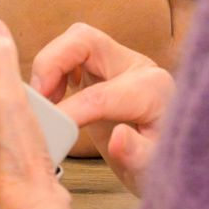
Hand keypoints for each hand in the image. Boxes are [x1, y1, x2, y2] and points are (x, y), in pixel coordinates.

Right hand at [31, 24, 174, 196]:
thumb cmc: (161, 165)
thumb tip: (118, 137)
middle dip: (52, 62)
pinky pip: (73, 52)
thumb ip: (138, 154)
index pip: (101, 94)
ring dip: (50, 63)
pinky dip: (54, 68)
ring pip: (76, 40)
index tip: (48, 131)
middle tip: (37, 98)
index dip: (69, 111)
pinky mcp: (103, 68)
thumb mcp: (153, 169)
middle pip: (86, 40)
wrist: (171, 160)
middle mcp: (136, 67)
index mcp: (153, 91)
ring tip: (42, 100)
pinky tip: (52, 97)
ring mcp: (119, 63)